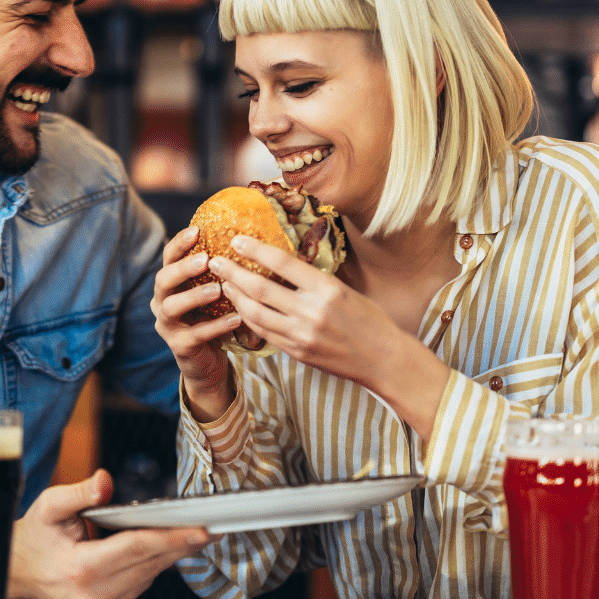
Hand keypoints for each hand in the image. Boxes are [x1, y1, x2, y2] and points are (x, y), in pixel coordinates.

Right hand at [6, 470, 212, 598]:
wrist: (17, 571)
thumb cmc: (35, 536)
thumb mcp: (49, 506)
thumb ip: (79, 493)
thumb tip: (105, 482)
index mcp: (81, 567)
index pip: (138, 548)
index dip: (172, 537)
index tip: (201, 529)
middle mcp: (94, 594)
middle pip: (151, 563)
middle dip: (182, 544)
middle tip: (212, 528)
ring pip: (150, 576)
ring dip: (171, 555)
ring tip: (193, 533)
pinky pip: (140, 585)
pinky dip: (153, 566)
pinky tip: (163, 548)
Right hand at [150, 226, 239, 420]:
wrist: (209, 362)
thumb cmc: (214, 319)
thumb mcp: (216, 294)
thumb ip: (221, 273)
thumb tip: (248, 242)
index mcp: (170, 284)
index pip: (168, 258)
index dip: (179, 243)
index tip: (197, 230)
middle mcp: (162, 302)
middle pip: (162, 280)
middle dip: (183, 268)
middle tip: (206, 260)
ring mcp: (167, 325)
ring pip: (171, 307)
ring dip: (195, 296)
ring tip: (218, 289)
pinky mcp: (179, 346)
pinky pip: (195, 334)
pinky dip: (216, 326)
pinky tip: (236, 319)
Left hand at [211, 235, 449, 438]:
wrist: (383, 359)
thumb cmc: (369, 319)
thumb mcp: (345, 289)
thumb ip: (313, 280)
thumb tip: (283, 262)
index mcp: (326, 289)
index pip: (282, 263)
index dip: (254, 250)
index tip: (236, 240)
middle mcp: (311, 312)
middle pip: (260, 289)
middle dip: (232, 273)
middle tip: (215, 261)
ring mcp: (301, 335)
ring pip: (255, 314)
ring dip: (235, 297)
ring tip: (223, 284)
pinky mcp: (297, 352)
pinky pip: (264, 333)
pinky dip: (248, 319)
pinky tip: (240, 308)